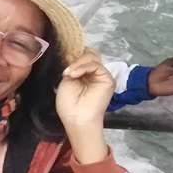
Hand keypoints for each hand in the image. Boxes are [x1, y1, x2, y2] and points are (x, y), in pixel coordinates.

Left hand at [55, 47, 114, 165]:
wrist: (76, 118)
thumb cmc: (69, 104)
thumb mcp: (67, 81)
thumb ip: (74, 68)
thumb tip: (75, 56)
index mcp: (86, 75)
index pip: (84, 57)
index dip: (75, 57)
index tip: (65, 63)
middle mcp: (95, 74)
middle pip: (90, 54)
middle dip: (77, 59)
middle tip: (68, 70)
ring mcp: (102, 76)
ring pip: (92, 57)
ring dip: (78, 63)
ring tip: (69, 74)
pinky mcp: (108, 79)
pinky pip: (96, 65)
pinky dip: (83, 67)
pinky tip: (74, 75)